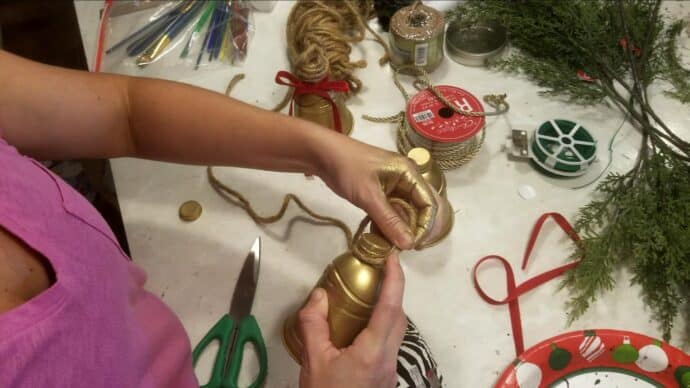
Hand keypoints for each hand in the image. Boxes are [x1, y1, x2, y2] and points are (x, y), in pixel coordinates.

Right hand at [297, 254, 406, 387]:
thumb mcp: (313, 362)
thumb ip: (315, 325)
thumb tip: (319, 295)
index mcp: (373, 352)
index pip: (391, 308)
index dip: (395, 280)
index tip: (394, 258)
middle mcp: (388, 358)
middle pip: (399, 318)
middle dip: (392, 292)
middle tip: (376, 273)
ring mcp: (389, 370)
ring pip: (396, 332)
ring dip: (386, 310)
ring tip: (365, 296)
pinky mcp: (384, 377)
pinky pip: (387, 343)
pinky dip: (379, 326)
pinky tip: (358, 327)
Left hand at [313, 132, 437, 249]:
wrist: (322, 154)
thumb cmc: (347, 168)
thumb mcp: (368, 196)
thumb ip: (389, 221)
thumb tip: (409, 244)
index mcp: (409, 173)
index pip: (429, 203)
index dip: (425, 226)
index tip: (415, 246)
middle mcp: (406, 179)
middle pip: (419, 208)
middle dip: (414, 230)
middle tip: (404, 249)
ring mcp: (394, 185)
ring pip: (404, 212)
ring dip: (399, 230)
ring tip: (391, 248)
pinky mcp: (381, 192)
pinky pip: (391, 211)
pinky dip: (387, 225)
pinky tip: (381, 239)